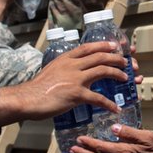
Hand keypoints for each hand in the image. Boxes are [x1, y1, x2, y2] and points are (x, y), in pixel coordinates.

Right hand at [0, 42, 126, 125]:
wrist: (27, 98)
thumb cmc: (37, 87)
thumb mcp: (51, 69)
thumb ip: (64, 67)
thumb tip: (74, 69)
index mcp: (66, 58)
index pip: (89, 47)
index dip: (104, 45)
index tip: (115, 46)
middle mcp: (73, 65)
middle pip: (100, 57)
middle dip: (116, 58)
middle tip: (125, 62)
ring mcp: (75, 79)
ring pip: (103, 71)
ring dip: (117, 74)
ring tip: (125, 78)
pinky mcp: (76, 94)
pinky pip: (98, 98)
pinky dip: (109, 103)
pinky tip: (115, 108)